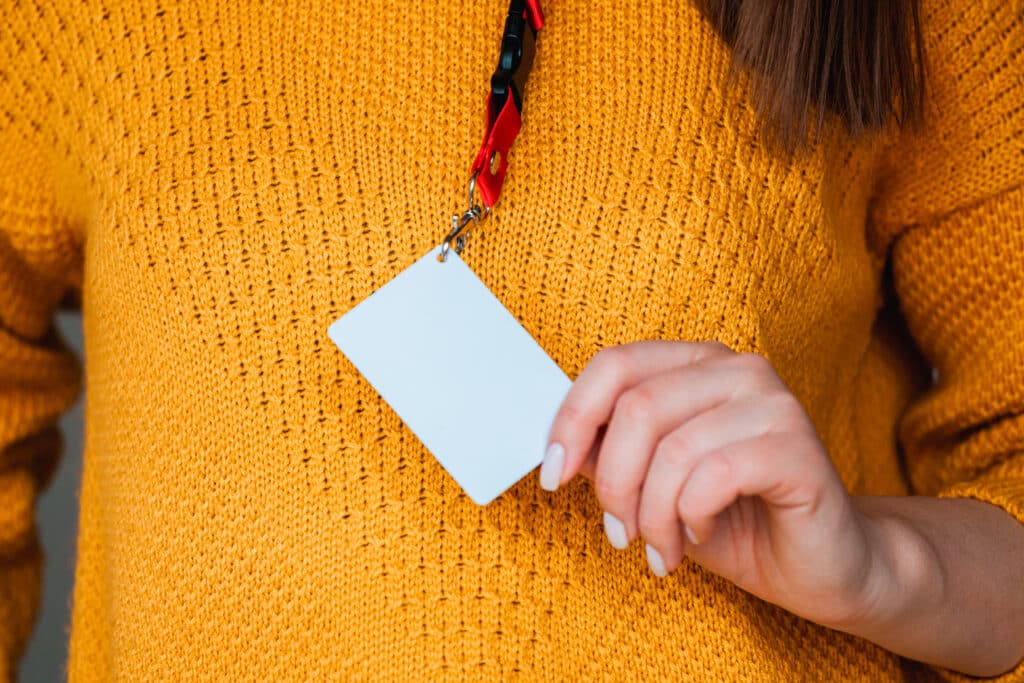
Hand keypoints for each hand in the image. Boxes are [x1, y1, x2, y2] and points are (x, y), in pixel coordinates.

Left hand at [540, 340, 880, 627]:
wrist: (821, 567)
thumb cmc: (733, 522)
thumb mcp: (653, 485)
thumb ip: (613, 453)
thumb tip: (560, 445)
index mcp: (697, 365)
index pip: (615, 365)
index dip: (572, 418)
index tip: (552, 474)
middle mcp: (736, 369)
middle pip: (637, 408)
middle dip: (614, 484)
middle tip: (620, 533)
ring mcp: (772, 403)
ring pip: (672, 450)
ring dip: (651, 514)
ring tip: (660, 548)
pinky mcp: (798, 447)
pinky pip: (713, 476)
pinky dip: (691, 516)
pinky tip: (700, 533)